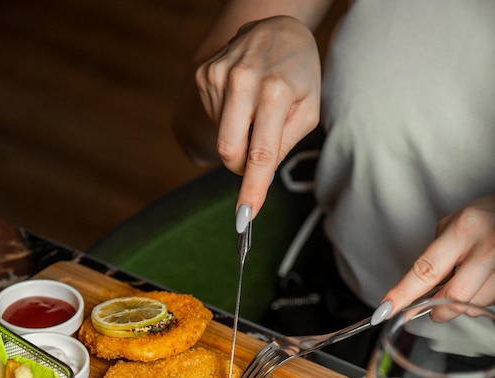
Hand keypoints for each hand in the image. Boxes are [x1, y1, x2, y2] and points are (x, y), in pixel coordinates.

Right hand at [195, 15, 321, 217]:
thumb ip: (284, 145)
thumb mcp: (308, 110)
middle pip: (229, 150)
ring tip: (256, 108)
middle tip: (258, 154)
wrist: (277, 26)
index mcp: (275, 93)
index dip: (252, 188)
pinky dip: (229, 119)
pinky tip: (242, 99)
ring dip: (239, 135)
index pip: (260, 153)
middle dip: (242, 165)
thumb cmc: (299, 72)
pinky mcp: (203, 75)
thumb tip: (257, 173)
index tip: (244, 215)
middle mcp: (242, 81)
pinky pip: (214, 118)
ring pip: (222, 136)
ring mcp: (217, 76)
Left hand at [373, 194, 494, 321]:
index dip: (403, 293)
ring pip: (473, 304)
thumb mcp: (455, 225)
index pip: (426, 270)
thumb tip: (418, 291)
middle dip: (438, 309)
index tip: (385, 309)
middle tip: (432, 308)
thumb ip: (436, 256)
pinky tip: (481, 281)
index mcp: (464, 230)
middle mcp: (487, 247)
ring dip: (463, 302)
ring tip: (468, 279)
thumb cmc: (485, 217)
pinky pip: (489, 303)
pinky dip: (479, 298)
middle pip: (454, 296)